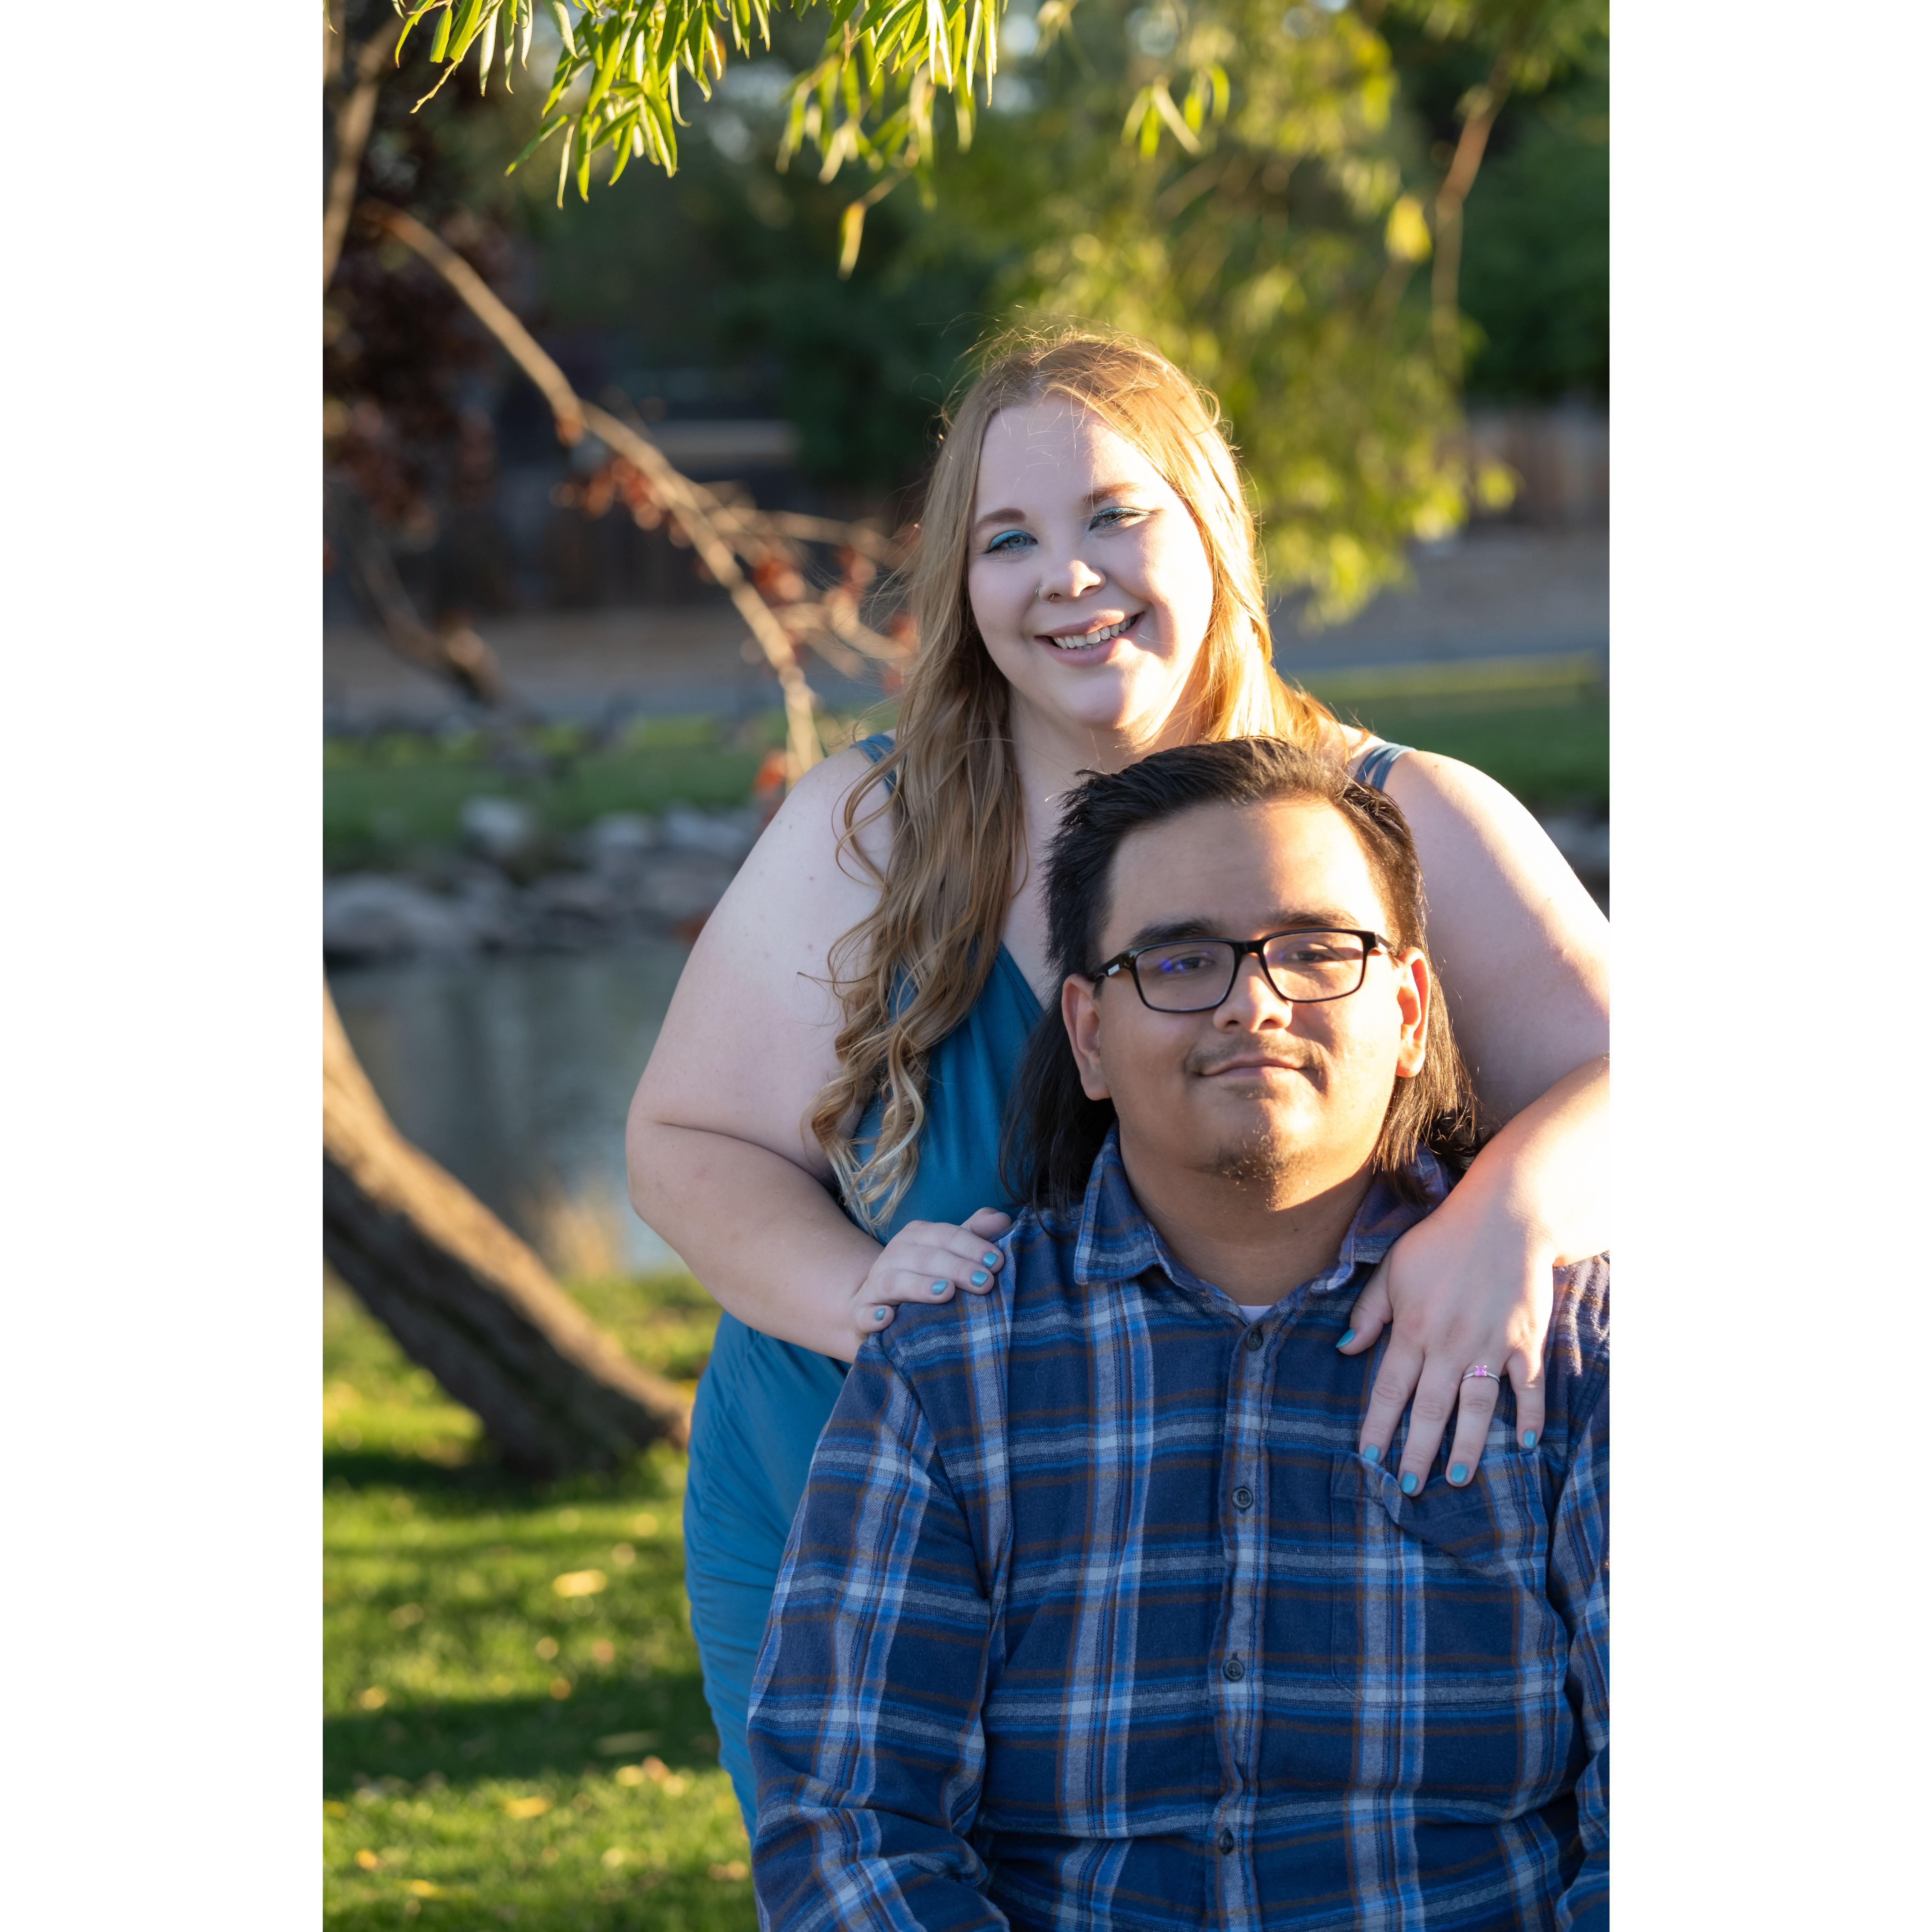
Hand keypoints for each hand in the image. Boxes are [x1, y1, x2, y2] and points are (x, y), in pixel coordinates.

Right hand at [850, 1207, 1013, 1343]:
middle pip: (924, 1257)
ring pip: (894, 1281)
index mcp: (916, 1236)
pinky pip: (864, 1313)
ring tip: (946, 1293)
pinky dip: (874, 1315)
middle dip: (956, 1268)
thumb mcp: (949, 1254)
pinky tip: (888, 1319)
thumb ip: (974, 1235)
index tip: (997, 1262)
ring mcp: (874, 1285)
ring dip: (919, 1286)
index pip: (945, 1235)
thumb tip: (1002, 1220)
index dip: (971, 1246)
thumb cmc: (925, 1278)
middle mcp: (893, 1256)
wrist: (879, 1307)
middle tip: (985, 1283)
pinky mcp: (861, 1314)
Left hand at [1339, 1182, 1553, 1494]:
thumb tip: (1345, 1350)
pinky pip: (1528, 1388)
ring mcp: (1490, 1345)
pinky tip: (1525, 1446)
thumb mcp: (1393, 1270)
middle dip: (1417, 1451)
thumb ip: (1369, 1312)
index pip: (1389, 1388)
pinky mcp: (1525, 1341)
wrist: (1504, 1218)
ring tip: (1456, 1480)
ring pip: (1476, 1407)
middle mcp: (1449, 1344)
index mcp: (1413, 1328)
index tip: (1367, 1459)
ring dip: (1467, 1447)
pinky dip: (1529, 1417)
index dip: (1377, 1426)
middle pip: (1430, 1408)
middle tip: (1409, 1488)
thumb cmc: (1441, 1243)